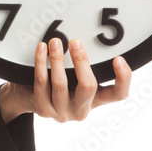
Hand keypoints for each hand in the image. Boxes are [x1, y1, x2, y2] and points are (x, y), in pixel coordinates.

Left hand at [0, 38, 130, 122]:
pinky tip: (42, 49)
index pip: (118, 94)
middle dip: (81, 61)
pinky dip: (41, 63)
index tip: (118, 58)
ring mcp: (61, 112)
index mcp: (96, 100)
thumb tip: (85, 38)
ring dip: (57, 59)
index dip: (123, 78)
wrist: (28, 97)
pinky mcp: (43, 108)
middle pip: (88, 87)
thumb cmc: (59, 82)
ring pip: (60, 84)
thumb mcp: (76, 76)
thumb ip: (85, 65)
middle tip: (75, 41)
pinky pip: (41, 82)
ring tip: (55, 41)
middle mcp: (81, 110)